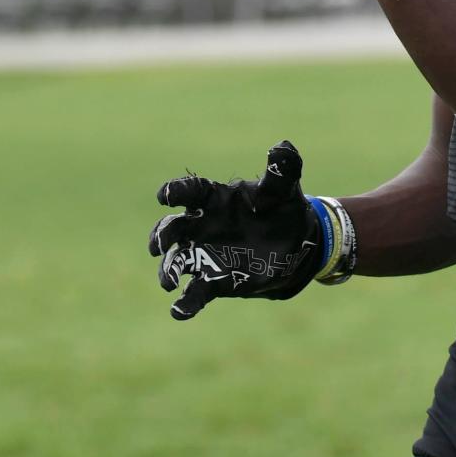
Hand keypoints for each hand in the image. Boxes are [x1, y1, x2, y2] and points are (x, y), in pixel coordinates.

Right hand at [148, 140, 323, 319]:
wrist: (295, 243)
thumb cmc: (283, 208)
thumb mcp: (285, 188)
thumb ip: (283, 169)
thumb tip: (282, 146)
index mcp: (216, 198)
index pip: (190, 190)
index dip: (175, 191)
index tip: (165, 196)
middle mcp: (203, 225)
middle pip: (173, 227)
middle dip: (162, 234)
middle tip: (160, 244)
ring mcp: (206, 254)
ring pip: (176, 261)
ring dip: (167, 270)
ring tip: (169, 281)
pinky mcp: (215, 280)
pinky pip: (194, 293)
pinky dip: (184, 303)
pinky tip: (179, 310)